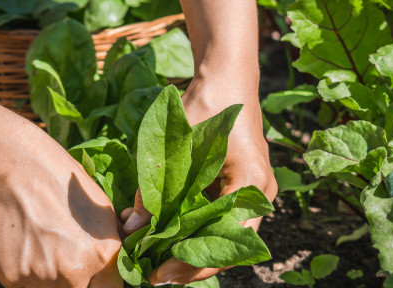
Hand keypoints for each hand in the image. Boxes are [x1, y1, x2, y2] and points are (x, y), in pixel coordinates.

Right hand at [0, 77, 122, 286]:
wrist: (15, 170)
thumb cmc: (61, 182)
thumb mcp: (101, 211)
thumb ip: (106, 246)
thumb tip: (109, 265)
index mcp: (104, 255)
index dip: (101, 282)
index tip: (94, 275)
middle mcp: (75, 272)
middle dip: (76, 280)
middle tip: (64, 255)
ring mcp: (42, 278)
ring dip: (49, 276)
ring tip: (41, 243)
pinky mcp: (12, 278)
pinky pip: (24, 284)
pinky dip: (25, 271)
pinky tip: (24, 243)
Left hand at [120, 76, 277, 284]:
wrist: (227, 77)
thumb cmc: (206, 103)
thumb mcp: (176, 143)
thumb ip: (155, 186)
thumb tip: (132, 228)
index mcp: (251, 182)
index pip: (226, 241)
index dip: (193, 264)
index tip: (160, 274)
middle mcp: (260, 193)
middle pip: (228, 243)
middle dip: (192, 262)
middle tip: (156, 273)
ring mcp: (253, 190)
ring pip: (224, 232)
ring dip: (192, 246)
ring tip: (158, 257)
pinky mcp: (242, 185)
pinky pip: (220, 216)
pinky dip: (195, 227)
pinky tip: (168, 231)